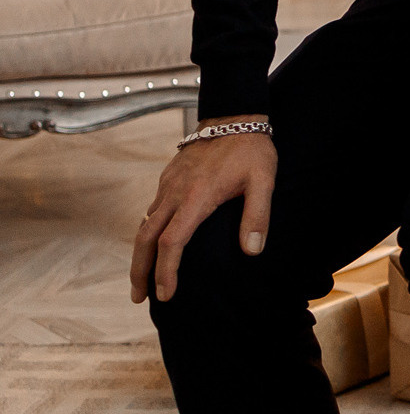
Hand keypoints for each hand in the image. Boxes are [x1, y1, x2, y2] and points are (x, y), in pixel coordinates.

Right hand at [131, 119, 276, 302]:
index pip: (172, 242)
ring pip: (143, 225)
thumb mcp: (264, 181)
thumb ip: (258, 215)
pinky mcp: (167, 179)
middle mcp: (175, 193)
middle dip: (139, 271)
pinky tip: (154, 245)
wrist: (233, 116)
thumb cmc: (251, 150)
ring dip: (140, 254)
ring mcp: (167, 185)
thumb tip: (252, 251)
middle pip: (145, 239)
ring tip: (143, 279)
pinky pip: (151, 211)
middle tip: (140, 298)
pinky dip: (147, 233)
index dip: (166, 271)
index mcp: (197, 197)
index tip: (165, 294)